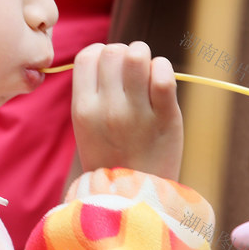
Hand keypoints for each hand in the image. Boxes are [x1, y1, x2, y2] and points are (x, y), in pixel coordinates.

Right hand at [71, 42, 181, 179]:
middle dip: (124, 54)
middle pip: (112, 51)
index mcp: (83, 109)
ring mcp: (136, 113)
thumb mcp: (87, 126)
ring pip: (137, 55)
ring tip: (147, 75)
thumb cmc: (112, 156)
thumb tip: (110, 52)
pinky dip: (163, 69)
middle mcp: (107, 108)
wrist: (135, 198)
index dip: (101, 55)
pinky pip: (163, 74)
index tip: (111, 71)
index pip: (87, 55)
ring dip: (144, 57)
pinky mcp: (166, 117)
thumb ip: (94, 91)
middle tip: (132, 75)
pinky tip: (161, 83)